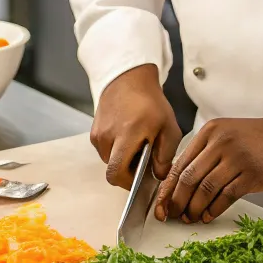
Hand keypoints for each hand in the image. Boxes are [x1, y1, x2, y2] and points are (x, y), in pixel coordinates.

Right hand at [90, 64, 182, 187]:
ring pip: (109, 161)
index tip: (142, 179)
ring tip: (137, 146)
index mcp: (126, 134)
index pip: (116, 172)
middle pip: (113, 170)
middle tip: (145, 159)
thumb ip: (166, 154)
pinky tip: (128, 139)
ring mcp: (97, 134)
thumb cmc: (150, 102)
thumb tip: (159, 176)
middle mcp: (107, 136)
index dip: (129, 183)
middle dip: (129, 170)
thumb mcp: (168, 126)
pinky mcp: (93, 132)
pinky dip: (116, 151)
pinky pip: (105, 152)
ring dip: (122, 160)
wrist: (129, 79)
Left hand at [154, 91, 262, 223]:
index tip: (161, 204)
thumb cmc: (257, 138)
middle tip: (172, 215)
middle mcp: (220, 143)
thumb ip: (205, 153)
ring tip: (190, 218)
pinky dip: (214, 209)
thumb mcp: (226, 135)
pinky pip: (226, 195)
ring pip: (205, 188)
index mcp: (209, 132)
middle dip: (176, 201)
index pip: (180, 163)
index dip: (167, 188)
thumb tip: (180, 183)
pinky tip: (208, 216)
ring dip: (194, 208)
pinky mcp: (252, 173)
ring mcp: (236, 158)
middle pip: (188, 178)